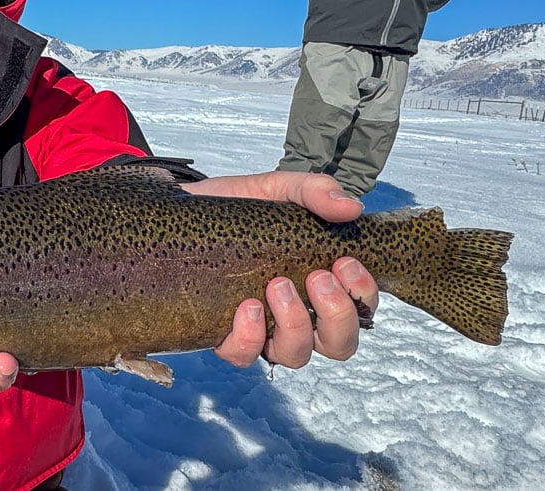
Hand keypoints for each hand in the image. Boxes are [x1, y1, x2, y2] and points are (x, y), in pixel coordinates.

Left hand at [182, 171, 379, 368]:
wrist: (182, 209)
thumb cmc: (236, 207)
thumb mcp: (275, 189)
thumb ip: (313, 191)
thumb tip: (351, 208)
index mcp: (317, 284)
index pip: (361, 309)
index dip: (362, 297)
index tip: (346, 263)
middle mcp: (296, 314)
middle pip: (339, 344)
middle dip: (336, 314)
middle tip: (317, 277)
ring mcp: (261, 329)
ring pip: (295, 355)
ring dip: (295, 325)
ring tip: (277, 285)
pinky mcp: (222, 333)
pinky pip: (244, 355)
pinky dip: (249, 338)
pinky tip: (245, 307)